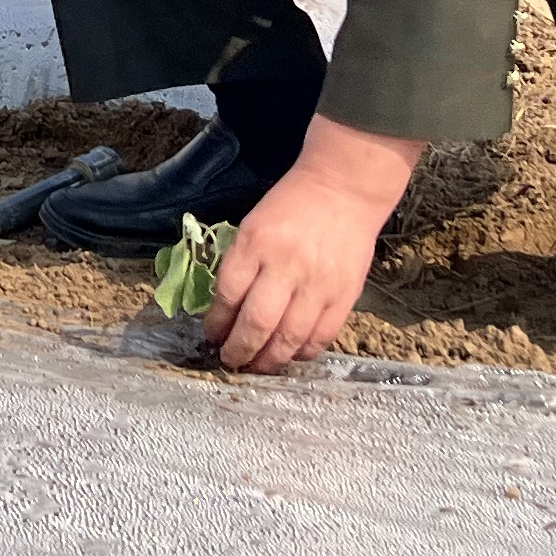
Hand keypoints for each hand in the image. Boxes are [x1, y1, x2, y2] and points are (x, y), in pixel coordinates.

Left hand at [203, 120, 420, 371]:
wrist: (343, 190)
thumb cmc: (291, 207)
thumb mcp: (254, 226)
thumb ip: (241, 266)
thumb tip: (226, 311)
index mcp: (256, 243)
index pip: (228, 295)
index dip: (216, 323)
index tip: (212, 335)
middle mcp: (286, 266)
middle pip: (256, 323)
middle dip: (238, 350)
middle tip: (230, 360)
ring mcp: (318, 284)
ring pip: (288, 338)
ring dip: (268, 360)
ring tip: (256, 366)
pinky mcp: (344, 296)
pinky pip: (320, 337)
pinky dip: (301, 353)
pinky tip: (290, 354)